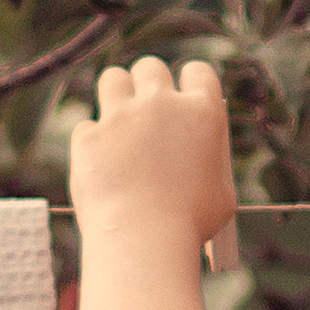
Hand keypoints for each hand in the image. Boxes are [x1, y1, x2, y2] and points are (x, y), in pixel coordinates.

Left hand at [69, 55, 235, 249]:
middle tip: (147, 110)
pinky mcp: (89, 136)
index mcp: (202, 112)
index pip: (198, 72)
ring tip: (118, 122)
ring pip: (112, 79)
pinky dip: (93, 143)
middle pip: (150, 68)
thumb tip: (201, 156)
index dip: (190, 84)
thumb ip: (211, 163)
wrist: (144, 241)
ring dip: (116, 95)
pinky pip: (87, 127)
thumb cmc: (190, 225)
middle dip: (148, 84)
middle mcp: (161, 103)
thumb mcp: (222, 194)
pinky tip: (102, 167)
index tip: (184, 98)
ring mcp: (121, 117)